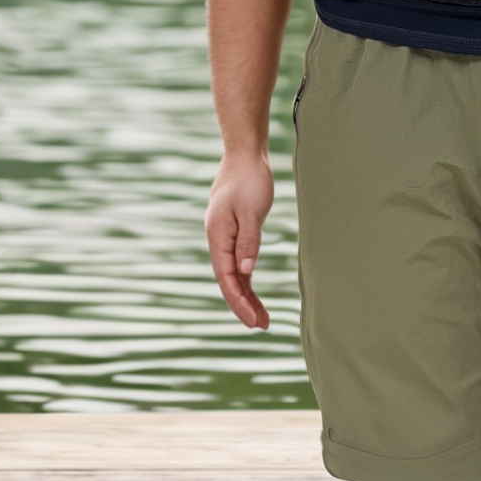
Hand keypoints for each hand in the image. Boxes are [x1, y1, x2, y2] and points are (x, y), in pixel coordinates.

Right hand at [206, 151, 274, 328]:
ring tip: (262, 318)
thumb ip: (248, 241)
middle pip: (229, 280)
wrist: (245, 154)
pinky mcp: (235, 231)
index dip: (239, 303)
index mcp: (218, 237)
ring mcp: (225, 236)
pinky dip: (247, 278)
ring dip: (247, 295)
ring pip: (234, 273)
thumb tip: (246, 272)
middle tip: (261, 326)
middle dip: (243, 305)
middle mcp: (218, 240)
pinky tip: (253, 292)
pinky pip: (239, 261)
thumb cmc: (249, 179)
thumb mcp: (251, 211)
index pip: (227, 278)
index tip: (252, 322)